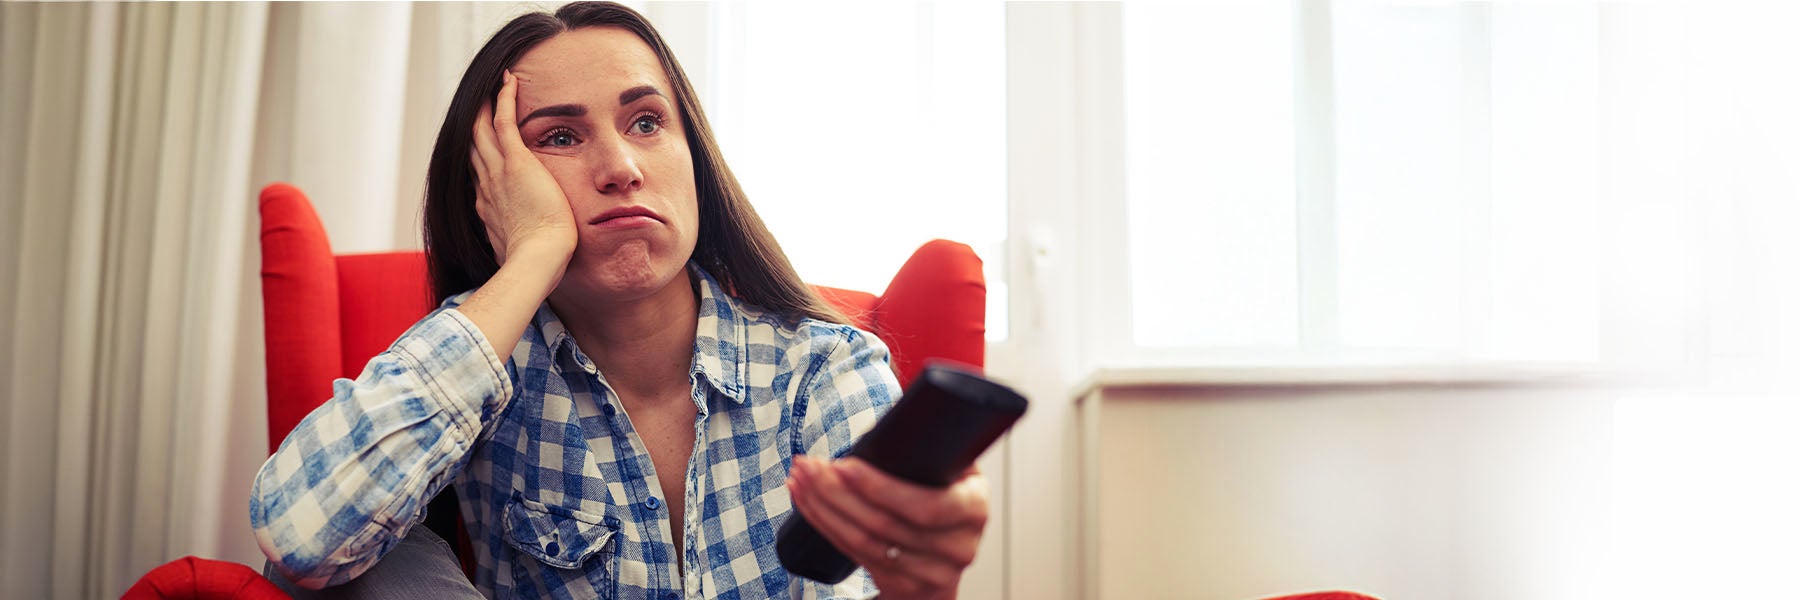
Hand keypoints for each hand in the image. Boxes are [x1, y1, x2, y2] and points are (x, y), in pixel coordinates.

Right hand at [469, 70, 576, 270]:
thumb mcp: (520, 257)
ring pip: (483, 131)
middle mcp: (487, 187)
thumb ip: (520, 251)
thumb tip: (526, 261)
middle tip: (478, 108)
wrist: (537, 262)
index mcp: (489, 209)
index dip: (480, 160)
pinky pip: (504, 121)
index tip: (483, 150)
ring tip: (491, 88)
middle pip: (475, 149)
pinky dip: (504, 99)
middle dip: (476, 128)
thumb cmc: (536, 267)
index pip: (480, 177)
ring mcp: (498, 173)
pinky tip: (509, 80)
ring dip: (486, 107)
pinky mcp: (516, 163)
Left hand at [786, 455, 988, 599]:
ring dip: (824, 508)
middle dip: (838, 492)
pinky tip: (807, 503)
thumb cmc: (944, 495)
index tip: (845, 464)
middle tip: (809, 465)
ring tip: (801, 478)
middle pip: (885, 524)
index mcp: (974, 507)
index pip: (927, 505)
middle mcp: (958, 546)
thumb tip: (880, 425)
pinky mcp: (904, 587)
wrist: (946, 551)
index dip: (881, 488)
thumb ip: (927, 447)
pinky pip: (856, 556)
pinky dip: (826, 526)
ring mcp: (931, 573)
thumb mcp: (950, 468)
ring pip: (865, 543)